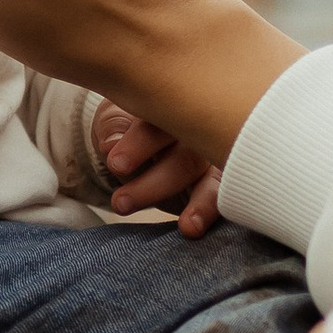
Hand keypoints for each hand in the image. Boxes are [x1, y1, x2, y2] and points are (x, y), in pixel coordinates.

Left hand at [91, 104, 224, 234]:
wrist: (134, 139)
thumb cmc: (125, 124)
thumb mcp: (112, 120)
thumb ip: (112, 129)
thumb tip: (111, 144)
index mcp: (173, 104)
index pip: (162, 121)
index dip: (142, 143)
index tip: (115, 164)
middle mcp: (201, 127)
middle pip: (188, 154)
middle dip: (156, 183)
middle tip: (121, 203)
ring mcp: (213, 154)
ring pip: (213, 178)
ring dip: (199, 204)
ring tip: (187, 227)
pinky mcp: (218, 181)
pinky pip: (222, 196)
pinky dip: (211, 212)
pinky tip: (195, 228)